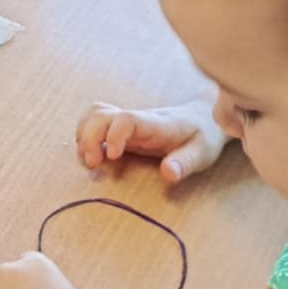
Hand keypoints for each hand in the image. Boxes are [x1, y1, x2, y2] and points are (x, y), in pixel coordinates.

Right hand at [75, 98, 229, 183]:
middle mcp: (136, 119)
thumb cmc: (202, 136)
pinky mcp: (121, 128)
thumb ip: (185, 163)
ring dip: (84, 135)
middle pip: (101, 114)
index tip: (112, 157)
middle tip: (92, 164)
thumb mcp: (202, 152)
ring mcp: (126, 122)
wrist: (203, 118)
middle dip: (89, 137)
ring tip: (89, 160)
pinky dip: (86, 135)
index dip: (113, 135)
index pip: (126, 119)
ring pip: (94, 115)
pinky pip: (95, 122)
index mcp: (154, 124)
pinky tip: (93, 155)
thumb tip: (168, 174)